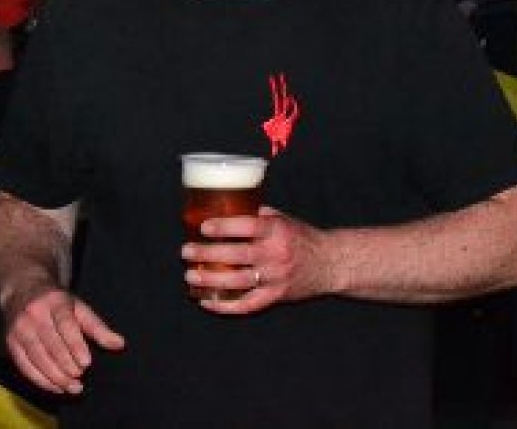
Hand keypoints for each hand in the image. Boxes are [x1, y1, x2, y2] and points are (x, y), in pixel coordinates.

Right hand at [1, 282, 124, 395]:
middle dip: (65, 364)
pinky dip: (40, 379)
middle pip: (50, 343)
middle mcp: (34, 314)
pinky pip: (24, 365)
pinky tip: (55, 387)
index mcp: (54, 301)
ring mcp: (19, 329)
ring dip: (54, 376)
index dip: (75, 345)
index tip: (86, 363)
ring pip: (36, 357)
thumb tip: (119, 344)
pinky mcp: (10, 343)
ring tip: (71, 387)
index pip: (65, 324)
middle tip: (80, 379)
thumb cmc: (56, 302)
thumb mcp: (79, 307)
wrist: (21, 289)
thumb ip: (98, 327)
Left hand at [182, 206, 330, 314]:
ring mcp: (276, 278)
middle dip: (208, 253)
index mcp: (277, 231)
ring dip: (211, 279)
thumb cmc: (302, 238)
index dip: (224, 227)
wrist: (330, 263)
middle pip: (237, 255)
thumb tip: (228, 209)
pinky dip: (225, 306)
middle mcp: (276, 254)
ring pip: (238, 281)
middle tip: (186, 251)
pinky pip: (247, 305)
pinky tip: (207, 302)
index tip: (204, 227)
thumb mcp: (283, 219)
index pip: (248, 226)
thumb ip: (257, 216)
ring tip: (191, 275)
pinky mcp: (275, 297)